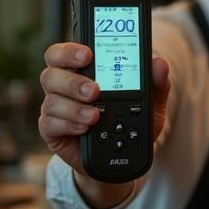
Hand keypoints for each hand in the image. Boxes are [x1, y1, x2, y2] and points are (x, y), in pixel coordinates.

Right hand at [38, 42, 170, 177]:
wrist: (123, 158)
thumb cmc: (131, 123)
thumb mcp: (150, 104)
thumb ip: (156, 83)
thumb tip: (159, 63)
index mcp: (83, 72)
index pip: (64, 53)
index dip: (70, 50)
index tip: (88, 54)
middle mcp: (64, 87)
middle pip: (51, 72)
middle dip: (71, 80)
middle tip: (94, 90)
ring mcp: (57, 109)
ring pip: (50, 99)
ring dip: (73, 107)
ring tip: (95, 115)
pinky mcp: (52, 131)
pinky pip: (48, 123)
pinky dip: (68, 124)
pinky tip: (85, 128)